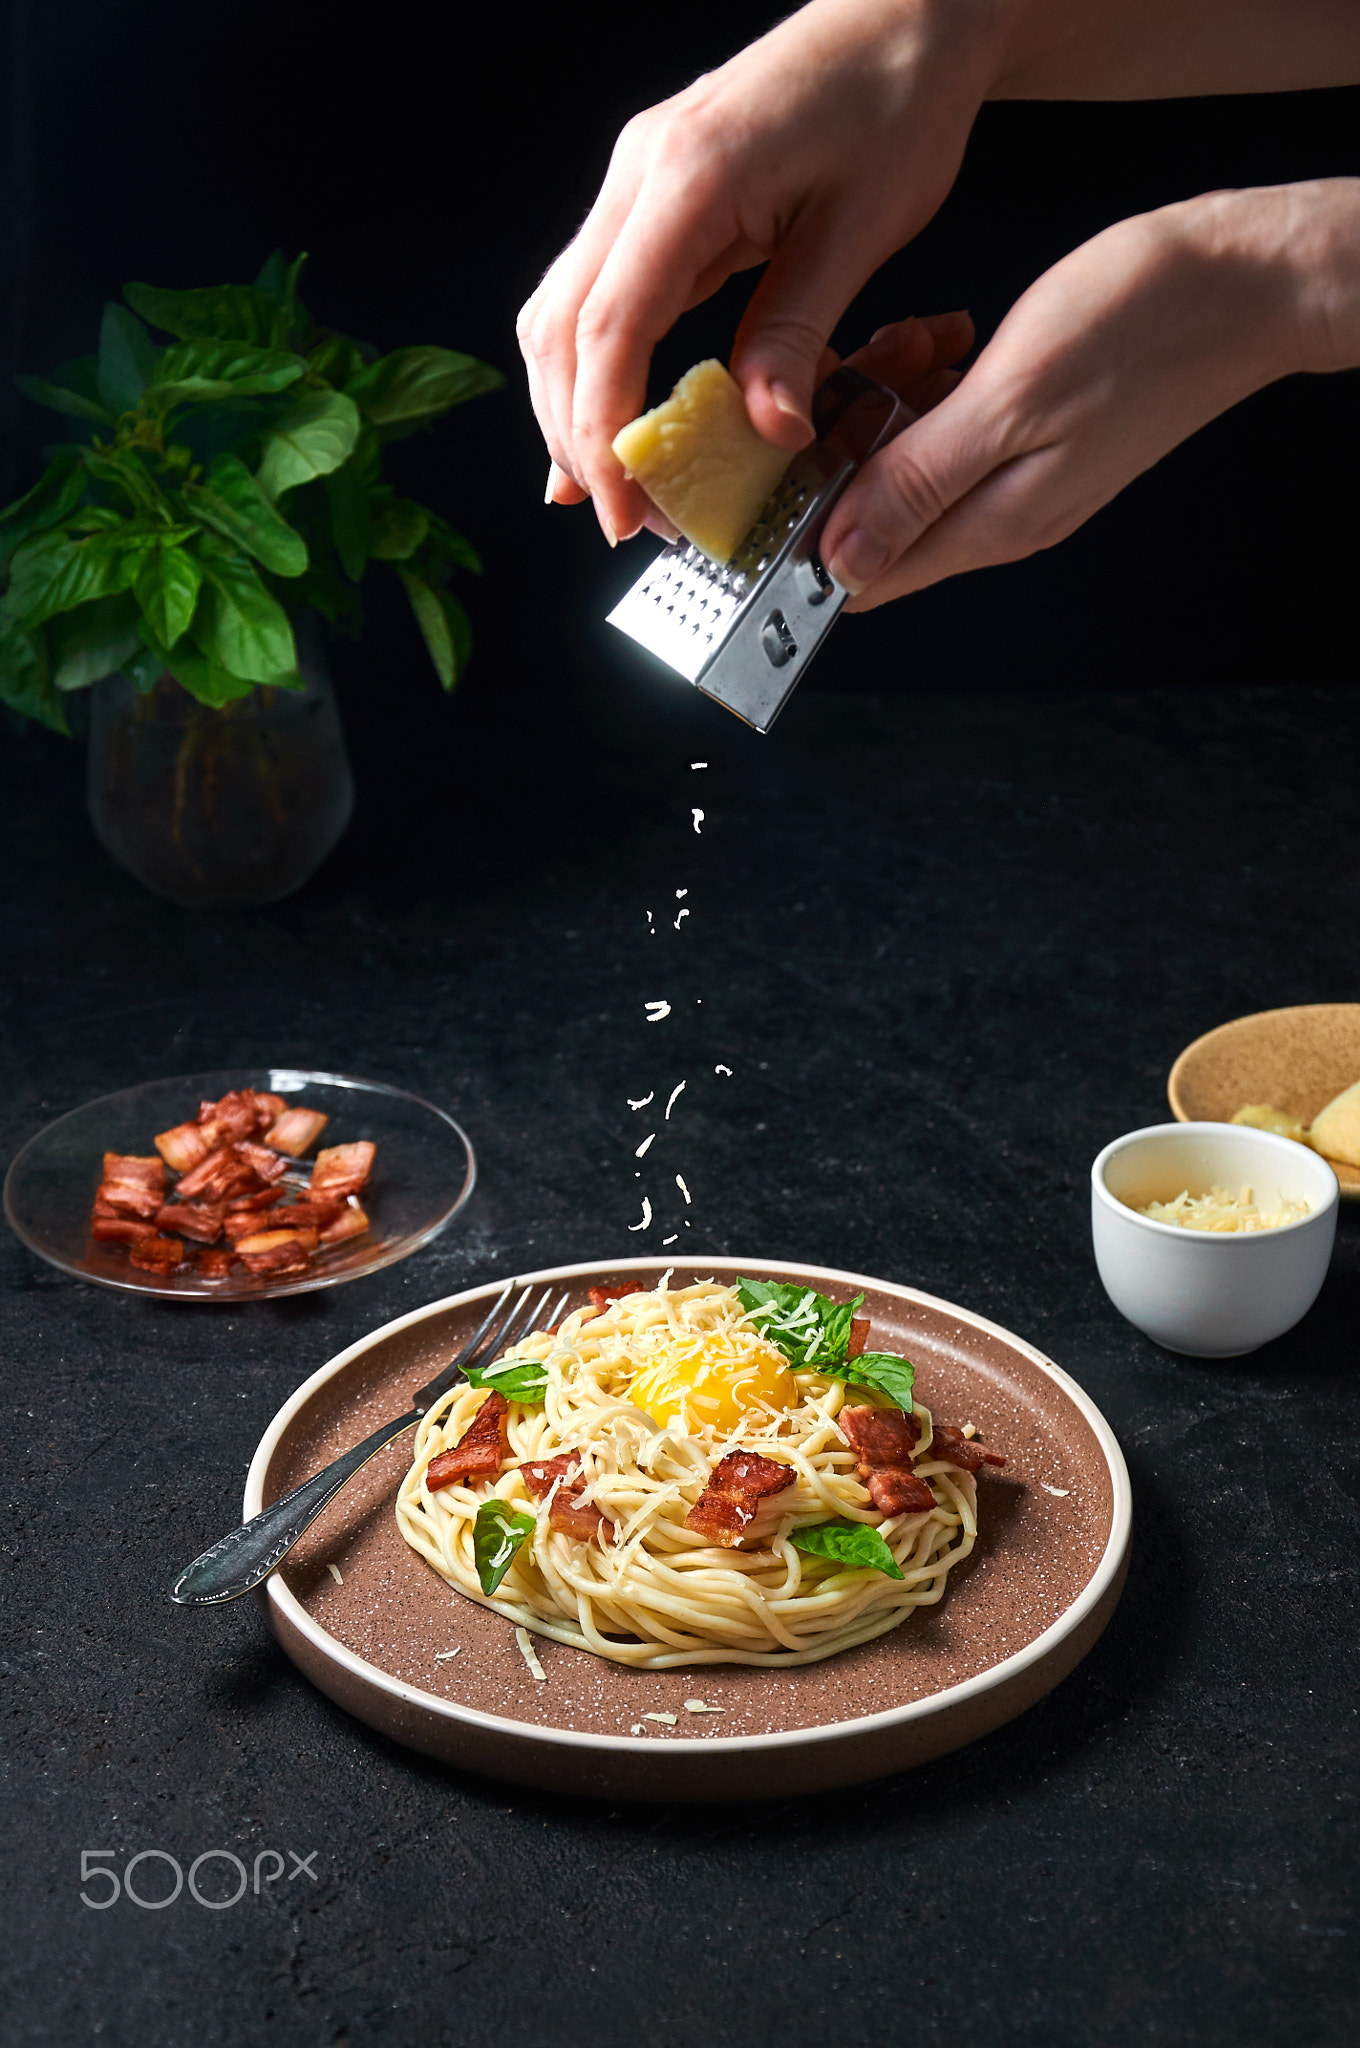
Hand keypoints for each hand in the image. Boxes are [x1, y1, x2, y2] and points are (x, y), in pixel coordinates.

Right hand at [517, 0, 1001, 543]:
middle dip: (579, 436)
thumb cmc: (896, 101)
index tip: (625, 506)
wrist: (905, 15)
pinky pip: (596, 293)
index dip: (606, 431)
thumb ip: (797, 332)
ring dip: (574, 407)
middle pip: (562, 328)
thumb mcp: (863, 229)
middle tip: (623, 519)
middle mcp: (640, 173)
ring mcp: (636, 181)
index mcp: (689, 177)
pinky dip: (594, 366)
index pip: (611, 327)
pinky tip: (613, 422)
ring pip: (562, 313)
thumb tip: (764, 432)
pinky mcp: (652, 195)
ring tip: (613, 488)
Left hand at [820, 185, 1326, 607]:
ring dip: (888, 400)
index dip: (801, 533)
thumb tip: (840, 557)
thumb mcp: (1010, 400)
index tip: (785, 460)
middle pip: (872, 517)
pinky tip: (951, 338)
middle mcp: (999, 516)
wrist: (1250, 278)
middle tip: (866, 368)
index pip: (860, 579)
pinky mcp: (1031, 433)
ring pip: (906, 463)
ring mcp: (1016, 476)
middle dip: (844, 446)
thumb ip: (919, 483)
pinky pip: (948, 427)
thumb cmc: (1146, 323)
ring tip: (922, 340)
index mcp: (990, 524)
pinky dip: (931, 382)